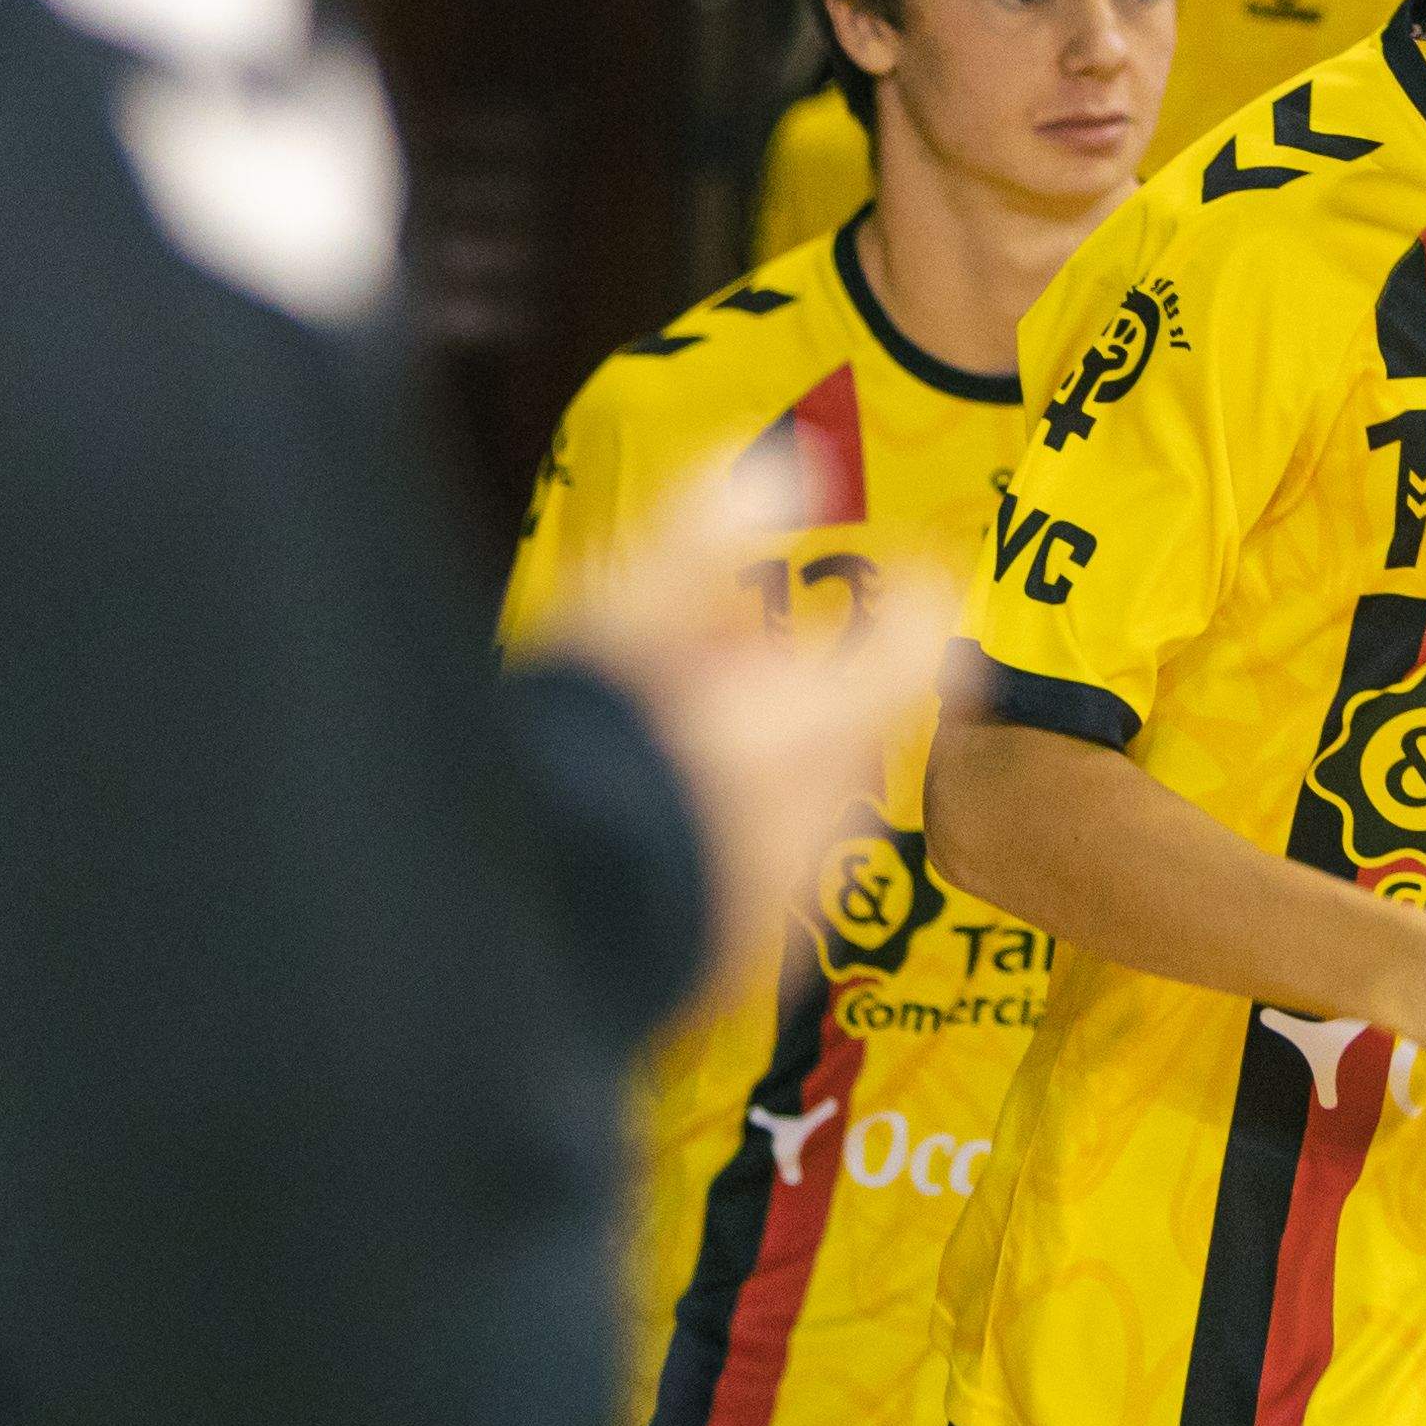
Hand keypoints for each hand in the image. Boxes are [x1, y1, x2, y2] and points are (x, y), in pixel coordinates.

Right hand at [535, 436, 958, 1018]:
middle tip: (724, 656)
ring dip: (768, 768)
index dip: (915, 604)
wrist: (509, 923)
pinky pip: (762, 879)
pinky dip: (732, 842)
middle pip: (855, 731)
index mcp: (800, 727)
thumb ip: (701, 539)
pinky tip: (659, 827)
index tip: (899, 578)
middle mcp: (812, 818)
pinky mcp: (733, 961)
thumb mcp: (615, 621)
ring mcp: (778, 897)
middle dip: (809, 688)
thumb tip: (793, 463)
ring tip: (676, 745)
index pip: (917, 648)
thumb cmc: (564, 756)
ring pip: (808, 806)